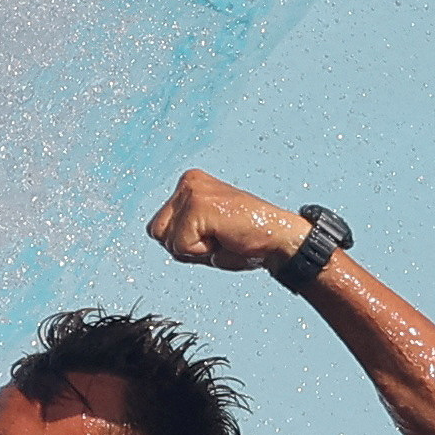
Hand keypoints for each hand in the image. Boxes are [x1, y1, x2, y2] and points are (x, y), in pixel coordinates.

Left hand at [146, 168, 306, 273]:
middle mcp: (187, 182)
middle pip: (156, 233)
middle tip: (216, 239)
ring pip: (168, 240)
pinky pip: (182, 246)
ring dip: (194, 250)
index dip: (183, 244)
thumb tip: (156, 233)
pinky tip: (224, 237)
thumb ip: (181, 228)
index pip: (158, 228)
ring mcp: (192, 191)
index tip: (213, 236)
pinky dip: (202, 252)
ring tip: (220, 237)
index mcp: (188, 184)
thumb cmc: (247, 239)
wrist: (279, 239)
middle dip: (183, 246)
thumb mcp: (205, 230)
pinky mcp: (198, 205)